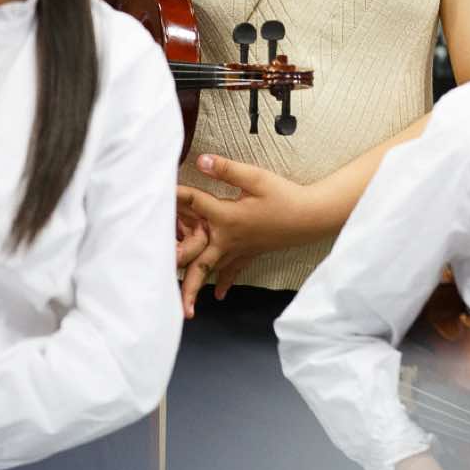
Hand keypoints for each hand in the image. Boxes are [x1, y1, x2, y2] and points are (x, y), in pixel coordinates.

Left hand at [175, 153, 328, 313]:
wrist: (311, 217)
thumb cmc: (284, 196)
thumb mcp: (256, 178)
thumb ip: (227, 170)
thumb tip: (201, 160)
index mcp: (227, 217)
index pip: (195, 203)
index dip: (178, 195)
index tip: (159, 192)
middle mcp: (228, 238)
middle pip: (197, 260)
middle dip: (178, 271)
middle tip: (158, 284)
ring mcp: (238, 249)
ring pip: (211, 271)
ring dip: (196, 288)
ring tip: (183, 309)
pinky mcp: (250, 253)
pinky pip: (233, 271)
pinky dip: (224, 282)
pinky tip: (218, 296)